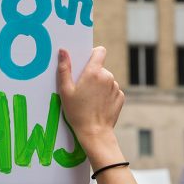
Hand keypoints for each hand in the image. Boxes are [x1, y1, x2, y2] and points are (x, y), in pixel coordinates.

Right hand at [57, 47, 124, 165]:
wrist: (94, 133)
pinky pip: (112, 90)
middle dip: (92, 74)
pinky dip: (105, 95)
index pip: (99, 51)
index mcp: (94, 72)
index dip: (92, 54)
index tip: (85, 62)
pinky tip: (97, 105)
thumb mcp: (65, 91)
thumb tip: (63, 51)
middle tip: (82, 88)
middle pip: (100, 68)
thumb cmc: (77, 113)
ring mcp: (116, 87)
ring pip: (106, 80)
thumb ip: (64, 69)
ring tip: (89, 99)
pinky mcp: (120, 97)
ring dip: (99, 85)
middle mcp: (108, 77)